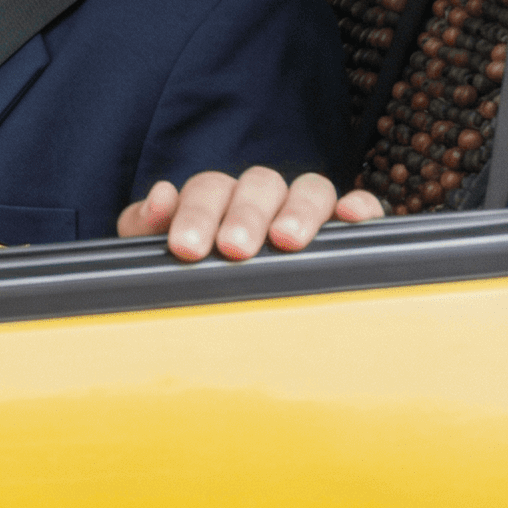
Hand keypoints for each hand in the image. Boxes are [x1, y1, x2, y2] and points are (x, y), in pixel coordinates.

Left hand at [118, 167, 383, 260]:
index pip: (210, 188)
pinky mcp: (347, 229)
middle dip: (244, 215)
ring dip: (298, 210)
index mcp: (219, 198)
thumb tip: (161, 195)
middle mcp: (264, 198)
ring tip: (287, 241)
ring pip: (310, 188)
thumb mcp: (161, 253)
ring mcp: (307, 210)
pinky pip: (360, 206)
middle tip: (234, 249)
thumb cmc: (198, 276)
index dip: (196, 212)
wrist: (236, 323)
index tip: (186, 247)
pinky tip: (351, 219)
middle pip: (259, 184)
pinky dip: (358, 206)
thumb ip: (147, 227)